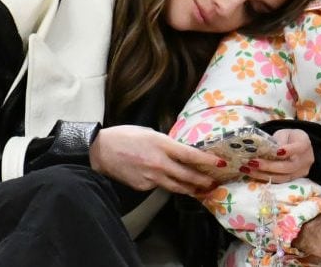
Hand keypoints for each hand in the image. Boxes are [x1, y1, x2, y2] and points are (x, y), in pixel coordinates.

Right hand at [89, 125, 226, 194]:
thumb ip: (166, 143)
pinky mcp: (143, 187)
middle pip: (188, 176)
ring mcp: (151, 177)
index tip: (220, 163)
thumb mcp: (150, 133)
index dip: (207, 161)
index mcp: (162, 145)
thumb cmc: (125, 136)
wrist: (100, 151)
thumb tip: (180, 151)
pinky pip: (160, 186)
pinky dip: (167, 185)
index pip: (191, 155)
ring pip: (177, 186)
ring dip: (190, 188)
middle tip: (214, 182)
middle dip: (203, 180)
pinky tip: (170, 182)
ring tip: (200, 189)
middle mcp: (160, 163)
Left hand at [242, 128, 313, 182]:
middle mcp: (304, 161)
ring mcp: (299, 172)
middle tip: (252, 162)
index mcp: (304, 145)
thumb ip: (277, 140)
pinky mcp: (292, 179)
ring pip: (281, 177)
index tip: (275, 152)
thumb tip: (264, 149)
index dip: (287, 151)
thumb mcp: (285, 133)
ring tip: (247, 169)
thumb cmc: (290, 138)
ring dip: (262, 174)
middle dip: (268, 166)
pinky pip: (278, 181)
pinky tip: (252, 173)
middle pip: (287, 166)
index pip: (298, 148)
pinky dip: (264, 177)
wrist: (301, 148)